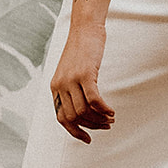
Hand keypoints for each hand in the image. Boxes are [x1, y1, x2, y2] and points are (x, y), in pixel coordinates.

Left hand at [50, 21, 113, 143]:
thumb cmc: (82, 49)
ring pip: (84, 111)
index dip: (75, 132)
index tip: (88, 139)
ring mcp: (71, 80)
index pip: (62, 118)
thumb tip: (83, 110)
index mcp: (55, 87)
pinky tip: (112, 111)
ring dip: (99, 119)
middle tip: (105, 126)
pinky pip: (94, 100)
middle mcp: (60, 85)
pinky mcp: (85, 74)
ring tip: (110, 119)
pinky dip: (104, 109)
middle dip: (91, 126)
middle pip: (74, 117)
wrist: (85, 27)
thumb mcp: (71, 71)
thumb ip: (71, 88)